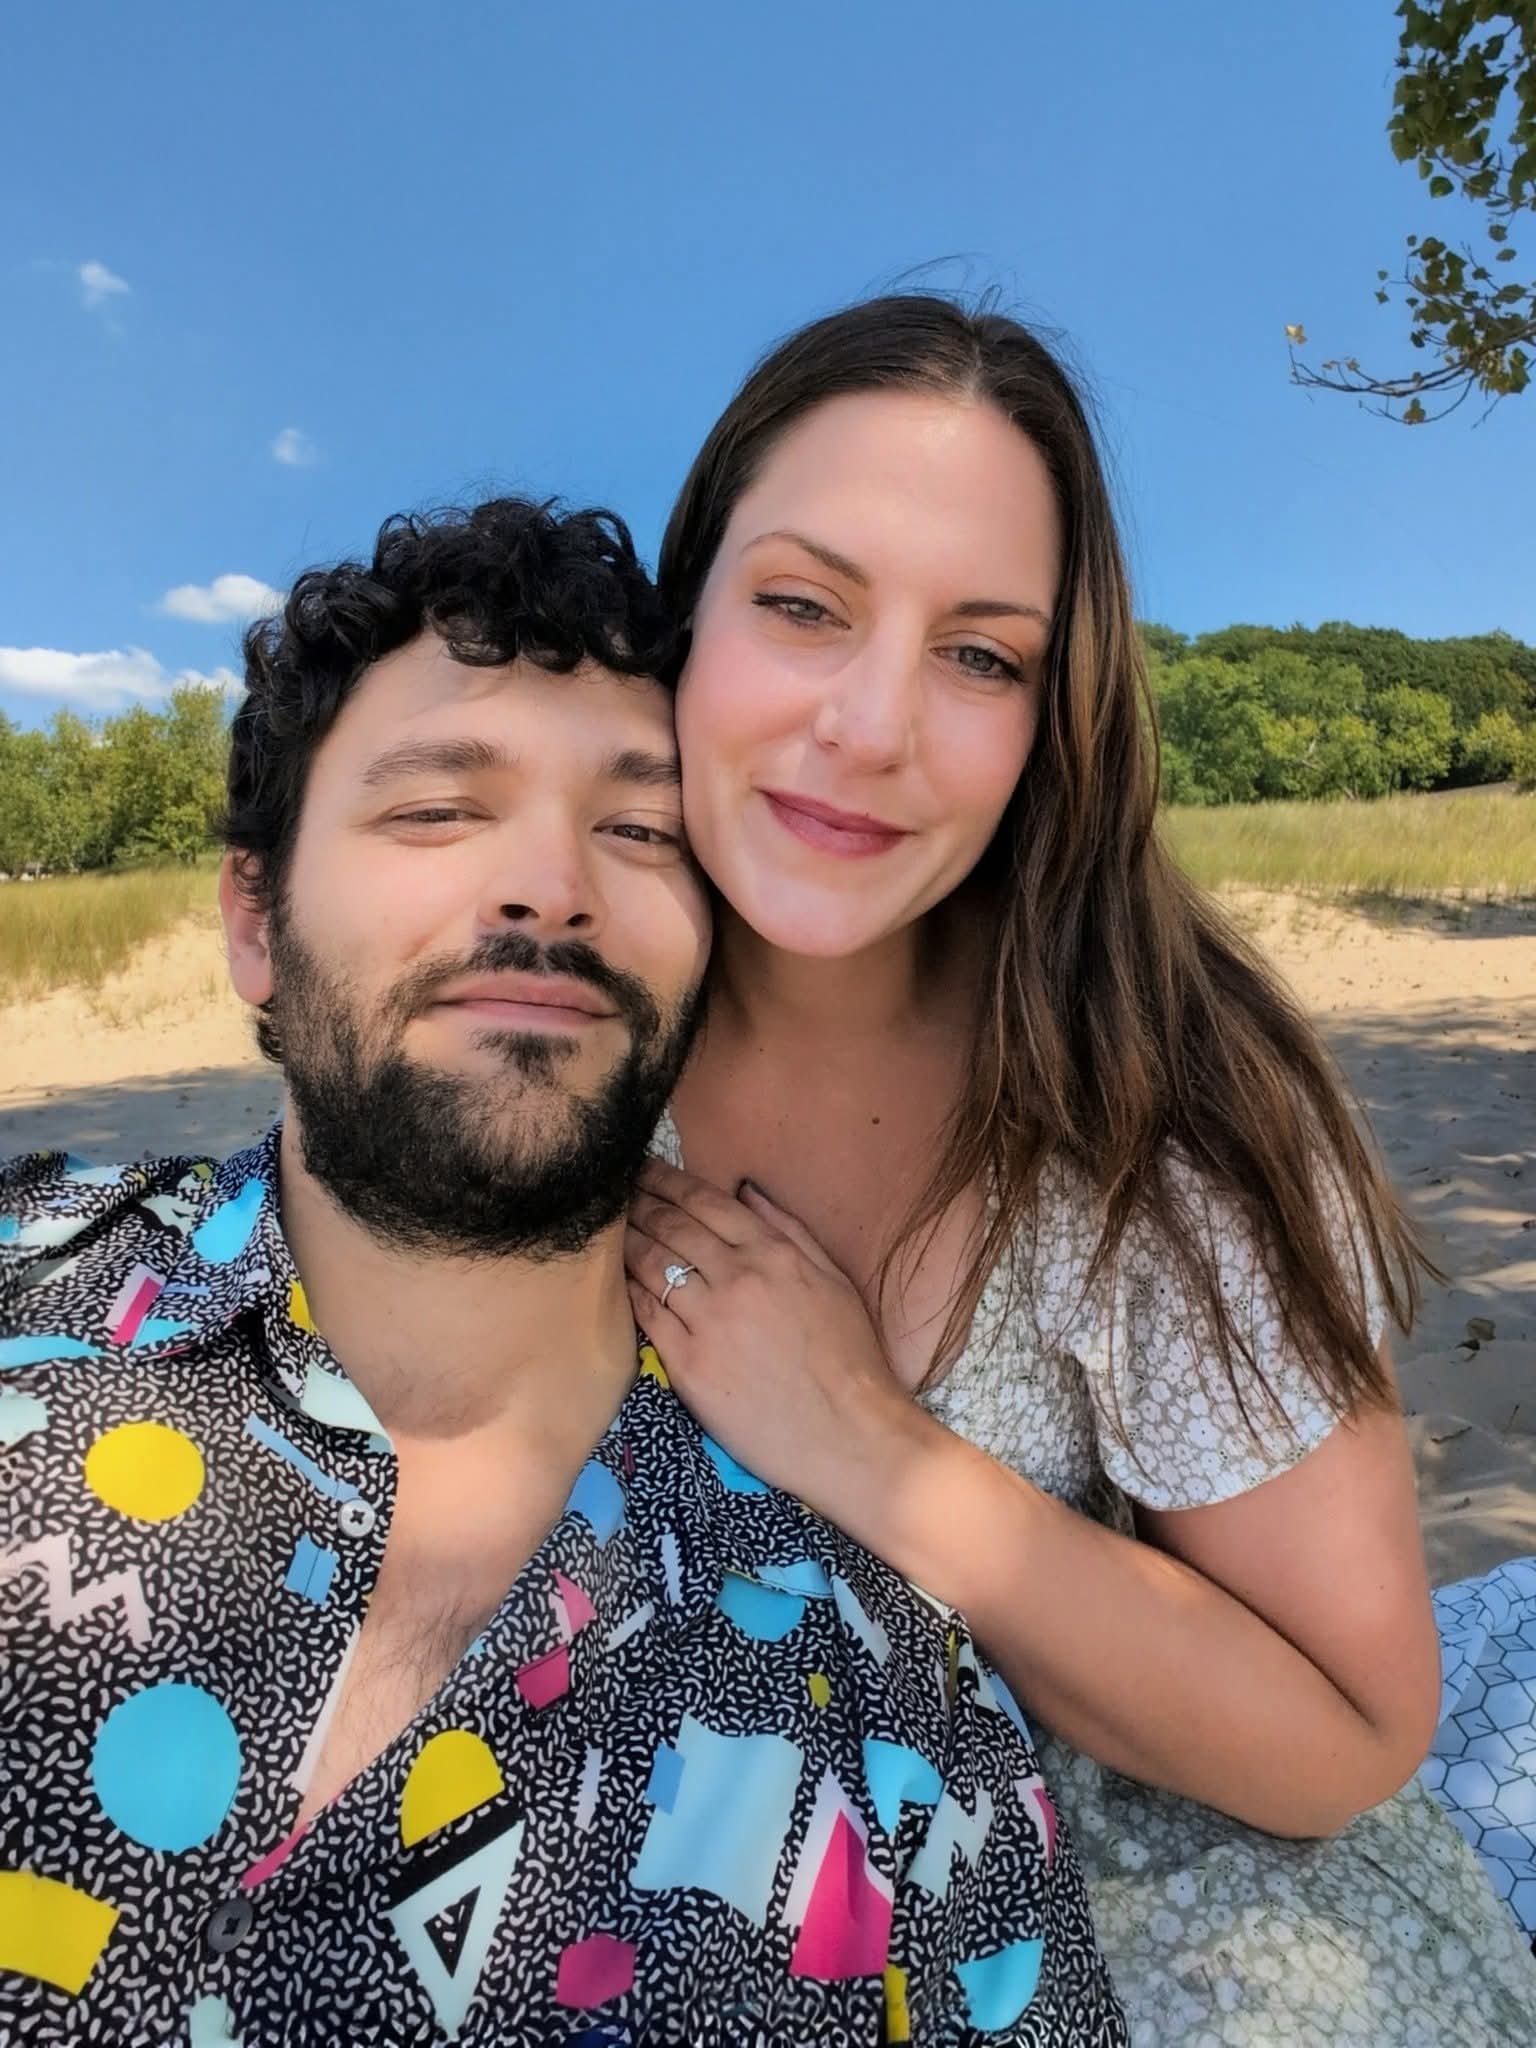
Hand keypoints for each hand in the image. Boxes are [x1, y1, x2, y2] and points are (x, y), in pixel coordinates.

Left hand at [625, 1159, 927, 1517]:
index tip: (644, 1170)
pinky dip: (629, 1291)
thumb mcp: (834, 1280)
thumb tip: (746, 1190)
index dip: (668, 1181)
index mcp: (773, 1254)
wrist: (848, 1433)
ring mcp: (709, 1321)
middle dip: (638, 1203)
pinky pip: (647, 1316)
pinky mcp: (688, 1364)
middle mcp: (737, 1278)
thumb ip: (789, 1230)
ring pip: (652, 1265)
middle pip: (671, 1227)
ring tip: (607, 1229)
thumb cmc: (850, 1359)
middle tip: (613, 1190)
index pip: (706, 1202)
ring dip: (626, 1241)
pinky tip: (617, 1280)